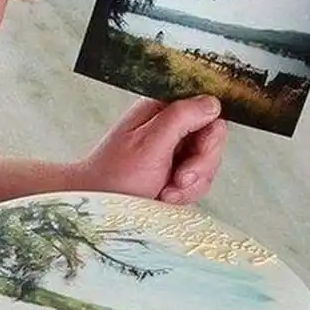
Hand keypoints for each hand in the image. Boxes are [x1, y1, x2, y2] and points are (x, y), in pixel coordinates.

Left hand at [79, 95, 226, 204]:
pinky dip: (186, 194)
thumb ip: (181, 118)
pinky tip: (165, 197)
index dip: (208, 137)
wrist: (97, 207)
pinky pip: (198, 182)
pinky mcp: (174, 173)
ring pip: (208, 164)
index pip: (207, 110)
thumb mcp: (149, 144)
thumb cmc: (114, 177)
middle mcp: (170, 127)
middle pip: (212, 139)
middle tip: (178, 179)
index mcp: (161, 110)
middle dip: (200, 166)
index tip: (194, 154)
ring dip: (191, 184)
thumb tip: (211, 102)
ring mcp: (174, 151)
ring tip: (166, 191)